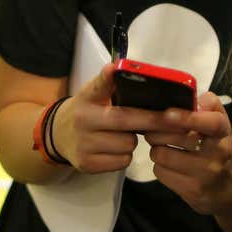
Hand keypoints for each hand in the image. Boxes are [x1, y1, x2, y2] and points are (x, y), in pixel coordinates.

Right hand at [54, 63, 172, 173]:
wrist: (57, 135)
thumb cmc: (86, 111)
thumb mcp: (92, 93)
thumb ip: (109, 83)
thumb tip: (121, 66)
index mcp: (87, 99)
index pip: (102, 88)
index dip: (112, 81)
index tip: (123, 74)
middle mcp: (83, 121)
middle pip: (126, 121)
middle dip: (153, 121)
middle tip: (174, 119)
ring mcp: (83, 145)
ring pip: (127, 145)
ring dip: (133, 141)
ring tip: (123, 134)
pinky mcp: (87, 164)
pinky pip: (121, 162)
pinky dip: (124, 156)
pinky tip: (115, 148)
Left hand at [144, 92, 231, 216]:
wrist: (229, 188)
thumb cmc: (217, 147)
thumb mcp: (219, 123)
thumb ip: (209, 105)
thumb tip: (197, 98)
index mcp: (223, 132)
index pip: (210, 123)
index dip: (187, 117)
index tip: (167, 113)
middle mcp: (217, 153)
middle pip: (176, 138)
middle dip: (157, 131)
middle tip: (154, 129)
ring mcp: (205, 175)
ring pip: (162, 155)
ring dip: (156, 149)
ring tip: (163, 148)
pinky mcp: (192, 191)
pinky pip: (161, 173)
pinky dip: (160, 167)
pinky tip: (169, 166)